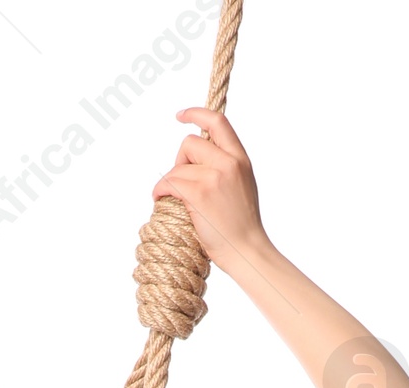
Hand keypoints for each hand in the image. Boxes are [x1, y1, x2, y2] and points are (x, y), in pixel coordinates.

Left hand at [150, 108, 264, 263]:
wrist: (247, 252)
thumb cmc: (241, 228)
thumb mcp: (242, 186)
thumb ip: (226, 167)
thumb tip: (197, 160)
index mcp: (240, 159)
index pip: (218, 122)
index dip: (196, 114)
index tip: (180, 116)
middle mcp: (228, 163)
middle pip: (189, 143)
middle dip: (179, 161)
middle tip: (182, 183)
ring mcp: (214, 178)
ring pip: (177, 166)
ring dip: (169, 181)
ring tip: (174, 198)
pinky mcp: (199, 195)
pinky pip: (169, 182)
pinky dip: (160, 190)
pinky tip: (161, 198)